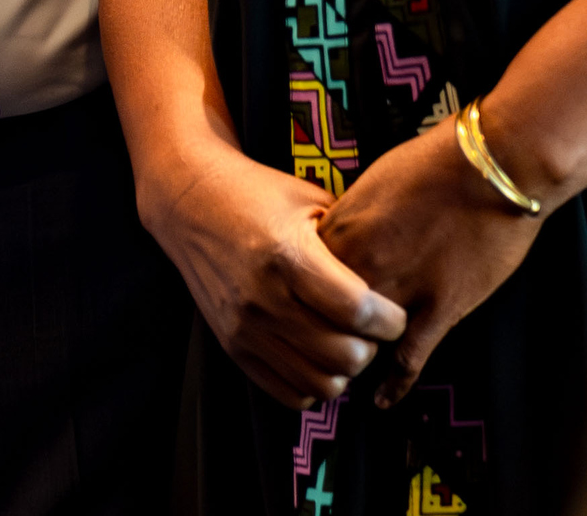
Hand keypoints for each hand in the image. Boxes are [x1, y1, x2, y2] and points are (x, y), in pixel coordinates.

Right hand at [140, 140, 407, 408]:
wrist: (189, 202)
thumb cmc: (256, 193)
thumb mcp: (309, 200)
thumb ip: (350, 239)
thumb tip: (397, 272)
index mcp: (288, 254)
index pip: (357, 310)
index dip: (389, 319)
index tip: (394, 313)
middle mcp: (264, 297)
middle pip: (344, 355)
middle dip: (372, 347)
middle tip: (372, 329)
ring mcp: (245, 328)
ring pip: (321, 384)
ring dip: (344, 370)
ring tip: (345, 342)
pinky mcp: (233, 346)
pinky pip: (289, 393)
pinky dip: (313, 383)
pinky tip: (317, 354)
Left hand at [317, 120, 546, 406]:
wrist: (492, 164)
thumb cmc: (437, 160)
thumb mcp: (374, 180)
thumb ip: (353, 217)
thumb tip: (343, 235)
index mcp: (342, 228)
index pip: (300, 276)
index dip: (301, 294)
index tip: (300, 306)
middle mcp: (362, 264)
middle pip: (320, 315)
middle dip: (318, 332)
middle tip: (318, 347)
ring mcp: (399, 290)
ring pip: (358, 342)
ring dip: (352, 357)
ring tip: (345, 372)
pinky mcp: (438, 309)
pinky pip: (407, 359)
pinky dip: (394, 384)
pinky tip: (383, 399)